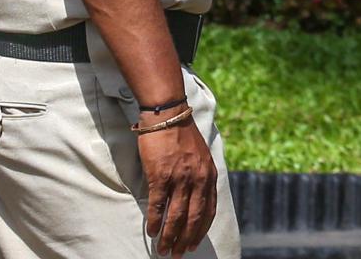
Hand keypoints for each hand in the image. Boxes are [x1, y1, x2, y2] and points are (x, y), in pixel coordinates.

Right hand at [138, 115, 216, 256]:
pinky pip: (158, 205)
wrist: (168, 115)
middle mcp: (198, 179)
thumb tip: (196, 199)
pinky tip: (152, 232)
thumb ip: (201, 177)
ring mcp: (180, 178)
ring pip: (176, 216)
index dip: (201, 230)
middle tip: (178, 254)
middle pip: (193, 218)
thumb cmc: (182, 136)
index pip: (208, 211)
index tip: (194, 243)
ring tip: (163, 249)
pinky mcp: (161, 175)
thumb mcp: (201, 156)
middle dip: (185, 239)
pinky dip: (155, 222)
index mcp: (209, 175)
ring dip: (169, 236)